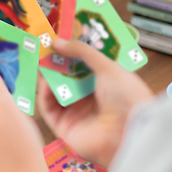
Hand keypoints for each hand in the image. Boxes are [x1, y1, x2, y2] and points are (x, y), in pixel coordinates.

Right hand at [37, 38, 153, 167]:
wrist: (130, 132)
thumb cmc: (128, 98)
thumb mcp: (108, 67)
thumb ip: (82, 52)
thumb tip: (58, 42)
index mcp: (107, 85)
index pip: (85, 66)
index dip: (72, 53)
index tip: (60, 39)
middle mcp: (92, 100)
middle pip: (68, 78)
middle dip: (57, 63)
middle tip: (45, 47)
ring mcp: (78, 114)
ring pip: (56, 91)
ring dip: (48, 76)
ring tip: (41, 60)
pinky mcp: (65, 128)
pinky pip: (50, 108)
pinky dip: (44, 94)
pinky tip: (44, 81)